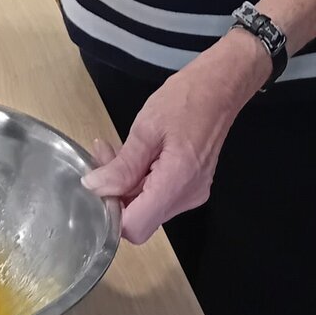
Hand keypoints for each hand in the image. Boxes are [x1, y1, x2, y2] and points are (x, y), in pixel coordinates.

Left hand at [83, 31, 270, 243]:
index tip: (97, 185)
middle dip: (115, 194)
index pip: (136, 227)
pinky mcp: (192, 186)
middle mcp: (188, 196)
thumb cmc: (186, 99)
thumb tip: (95, 188)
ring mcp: (192, 193)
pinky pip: (158, 195)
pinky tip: (134, 156)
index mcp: (178, 182)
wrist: (219, 87)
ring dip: (126, 185)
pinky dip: (141, 181)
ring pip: (147, 207)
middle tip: (102, 159)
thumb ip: (121, 165)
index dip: (111, 213)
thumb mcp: (146, 128)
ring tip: (114, 152)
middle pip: (140, 218)